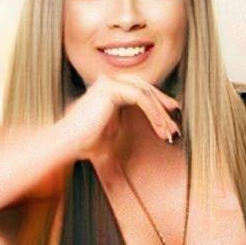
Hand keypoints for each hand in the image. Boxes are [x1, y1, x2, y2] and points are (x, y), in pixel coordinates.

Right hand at [60, 73, 181, 162]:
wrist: (69, 143)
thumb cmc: (85, 145)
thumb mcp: (112, 140)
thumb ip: (126, 137)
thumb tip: (136, 162)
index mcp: (110, 90)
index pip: (140, 91)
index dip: (158, 104)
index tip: (171, 120)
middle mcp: (109, 82)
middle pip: (146, 89)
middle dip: (164, 107)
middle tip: (175, 125)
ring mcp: (109, 82)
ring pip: (146, 93)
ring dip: (161, 113)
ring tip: (169, 132)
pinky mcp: (111, 88)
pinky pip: (140, 97)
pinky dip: (153, 112)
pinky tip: (160, 127)